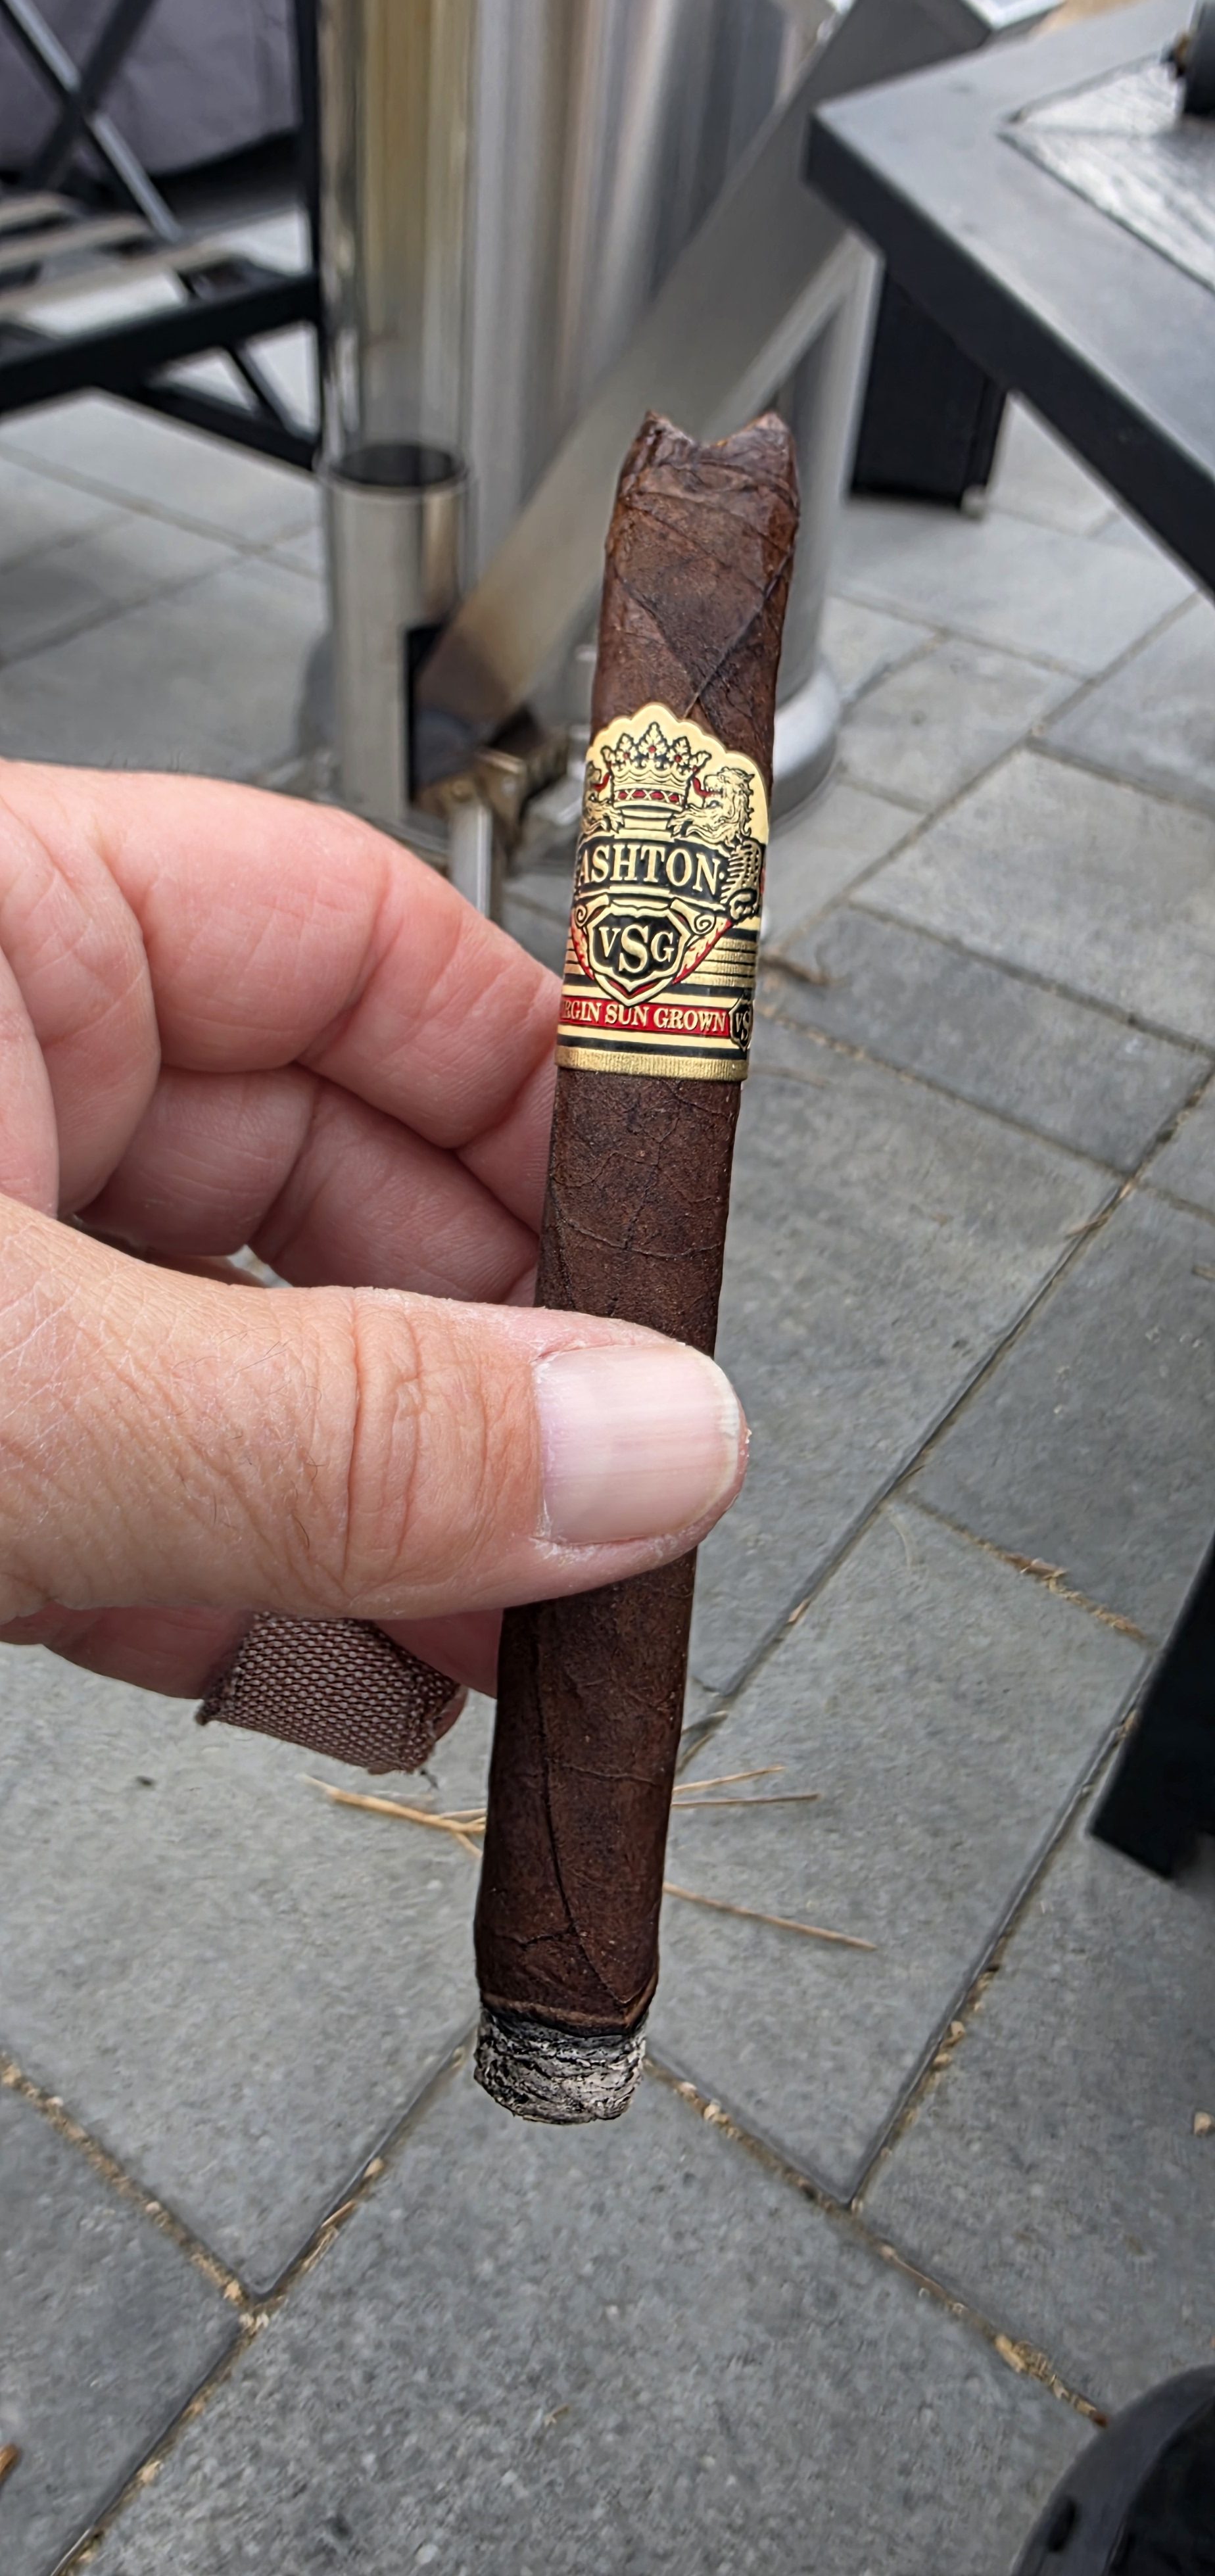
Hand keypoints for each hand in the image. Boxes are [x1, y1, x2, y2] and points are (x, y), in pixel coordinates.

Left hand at [0, 762, 744, 1708]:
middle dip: (476, 1368)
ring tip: (490, 1637)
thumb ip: (331, 1427)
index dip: (539, 1093)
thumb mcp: (13, 1391)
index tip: (658, 1257)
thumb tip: (637, 1445)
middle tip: (600, 1505)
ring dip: (374, 1517)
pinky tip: (331, 1671)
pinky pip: (127, 1479)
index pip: (353, 936)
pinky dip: (232, 1588)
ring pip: (232, 1355)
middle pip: (324, 1171)